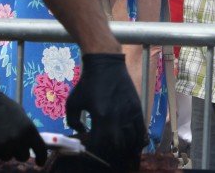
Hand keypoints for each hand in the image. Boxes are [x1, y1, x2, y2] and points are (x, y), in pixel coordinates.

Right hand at [0, 85, 46, 164]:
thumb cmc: (2, 106)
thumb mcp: (21, 114)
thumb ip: (26, 130)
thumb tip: (31, 143)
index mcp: (29, 129)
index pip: (41, 149)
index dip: (42, 158)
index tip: (40, 163)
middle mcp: (19, 140)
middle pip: (23, 156)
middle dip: (19, 152)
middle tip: (12, 143)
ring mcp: (5, 146)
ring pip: (8, 158)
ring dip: (5, 152)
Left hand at [65, 53, 145, 170]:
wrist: (106, 63)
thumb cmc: (88, 82)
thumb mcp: (73, 102)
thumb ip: (72, 121)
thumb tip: (81, 132)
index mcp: (101, 116)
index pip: (100, 144)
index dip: (95, 150)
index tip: (91, 147)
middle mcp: (118, 117)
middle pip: (118, 146)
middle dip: (110, 151)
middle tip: (105, 148)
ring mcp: (130, 113)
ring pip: (132, 141)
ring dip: (125, 147)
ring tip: (119, 148)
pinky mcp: (137, 108)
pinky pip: (142, 131)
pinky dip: (139, 141)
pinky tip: (134, 144)